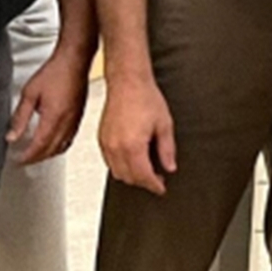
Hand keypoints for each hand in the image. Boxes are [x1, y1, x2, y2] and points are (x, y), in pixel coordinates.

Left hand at [7, 47, 90, 164]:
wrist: (75, 61)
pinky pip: (70, 138)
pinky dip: (60, 146)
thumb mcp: (30, 93)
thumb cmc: (55, 72)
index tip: (19, 160)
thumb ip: (20, 117)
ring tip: (37, 155)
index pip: (39, 146)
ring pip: (62, 146)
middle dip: (37, 158)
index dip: (28, 156)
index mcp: (54, 117)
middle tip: (25, 160)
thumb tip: (13, 135)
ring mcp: (76, 120)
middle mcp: (67, 122)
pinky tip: (53, 142)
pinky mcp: (80, 116)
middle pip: (52, 150)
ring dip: (49, 154)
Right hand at [97, 75, 175, 195]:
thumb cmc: (145, 98)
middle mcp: (116, 147)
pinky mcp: (101, 138)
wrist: (128, 82)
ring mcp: (106, 143)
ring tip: (146, 171)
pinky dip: (120, 166)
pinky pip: (109, 162)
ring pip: (117, 172)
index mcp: (133, 145)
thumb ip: (167, 149)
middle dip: (143, 182)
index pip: (143, 176)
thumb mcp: (164, 125)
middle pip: (128, 178)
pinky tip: (132, 160)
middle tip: (157, 179)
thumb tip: (170, 166)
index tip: (161, 188)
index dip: (154, 185)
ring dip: (131, 176)